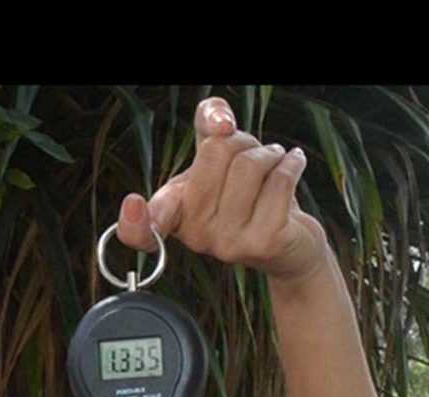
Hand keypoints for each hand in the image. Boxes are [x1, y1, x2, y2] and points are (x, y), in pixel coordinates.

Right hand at [114, 97, 328, 286]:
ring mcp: (228, 244)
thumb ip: (209, 126)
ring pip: (250, 165)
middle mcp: (195, 235)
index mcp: (175, 212)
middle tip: (252, 154)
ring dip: (269, 152)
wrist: (291, 242)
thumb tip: (219, 120)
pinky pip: (279, 181)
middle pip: (216, 152)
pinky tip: (294, 162)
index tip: (134, 206)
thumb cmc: (248, 195)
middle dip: (241, 140)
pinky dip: (292, 162)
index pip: (142, 229)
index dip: (134, 222)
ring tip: (274, 160)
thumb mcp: (219, 158)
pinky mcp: (264, 243)